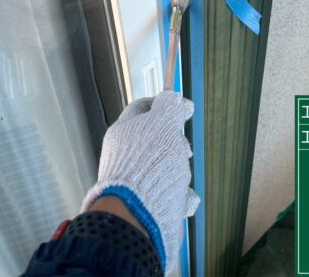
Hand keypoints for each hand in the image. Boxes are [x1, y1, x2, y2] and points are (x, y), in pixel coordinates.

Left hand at [81, 91, 199, 272]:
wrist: (139, 212)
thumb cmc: (150, 162)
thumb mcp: (163, 123)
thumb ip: (170, 107)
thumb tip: (176, 97)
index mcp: (124, 132)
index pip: (142, 108)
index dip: (163, 103)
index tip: (182, 107)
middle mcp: (125, 154)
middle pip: (156, 138)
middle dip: (176, 142)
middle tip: (184, 149)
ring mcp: (134, 179)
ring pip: (165, 165)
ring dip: (180, 169)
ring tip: (181, 176)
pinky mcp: (145, 201)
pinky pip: (168, 191)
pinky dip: (179, 193)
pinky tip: (183, 196)